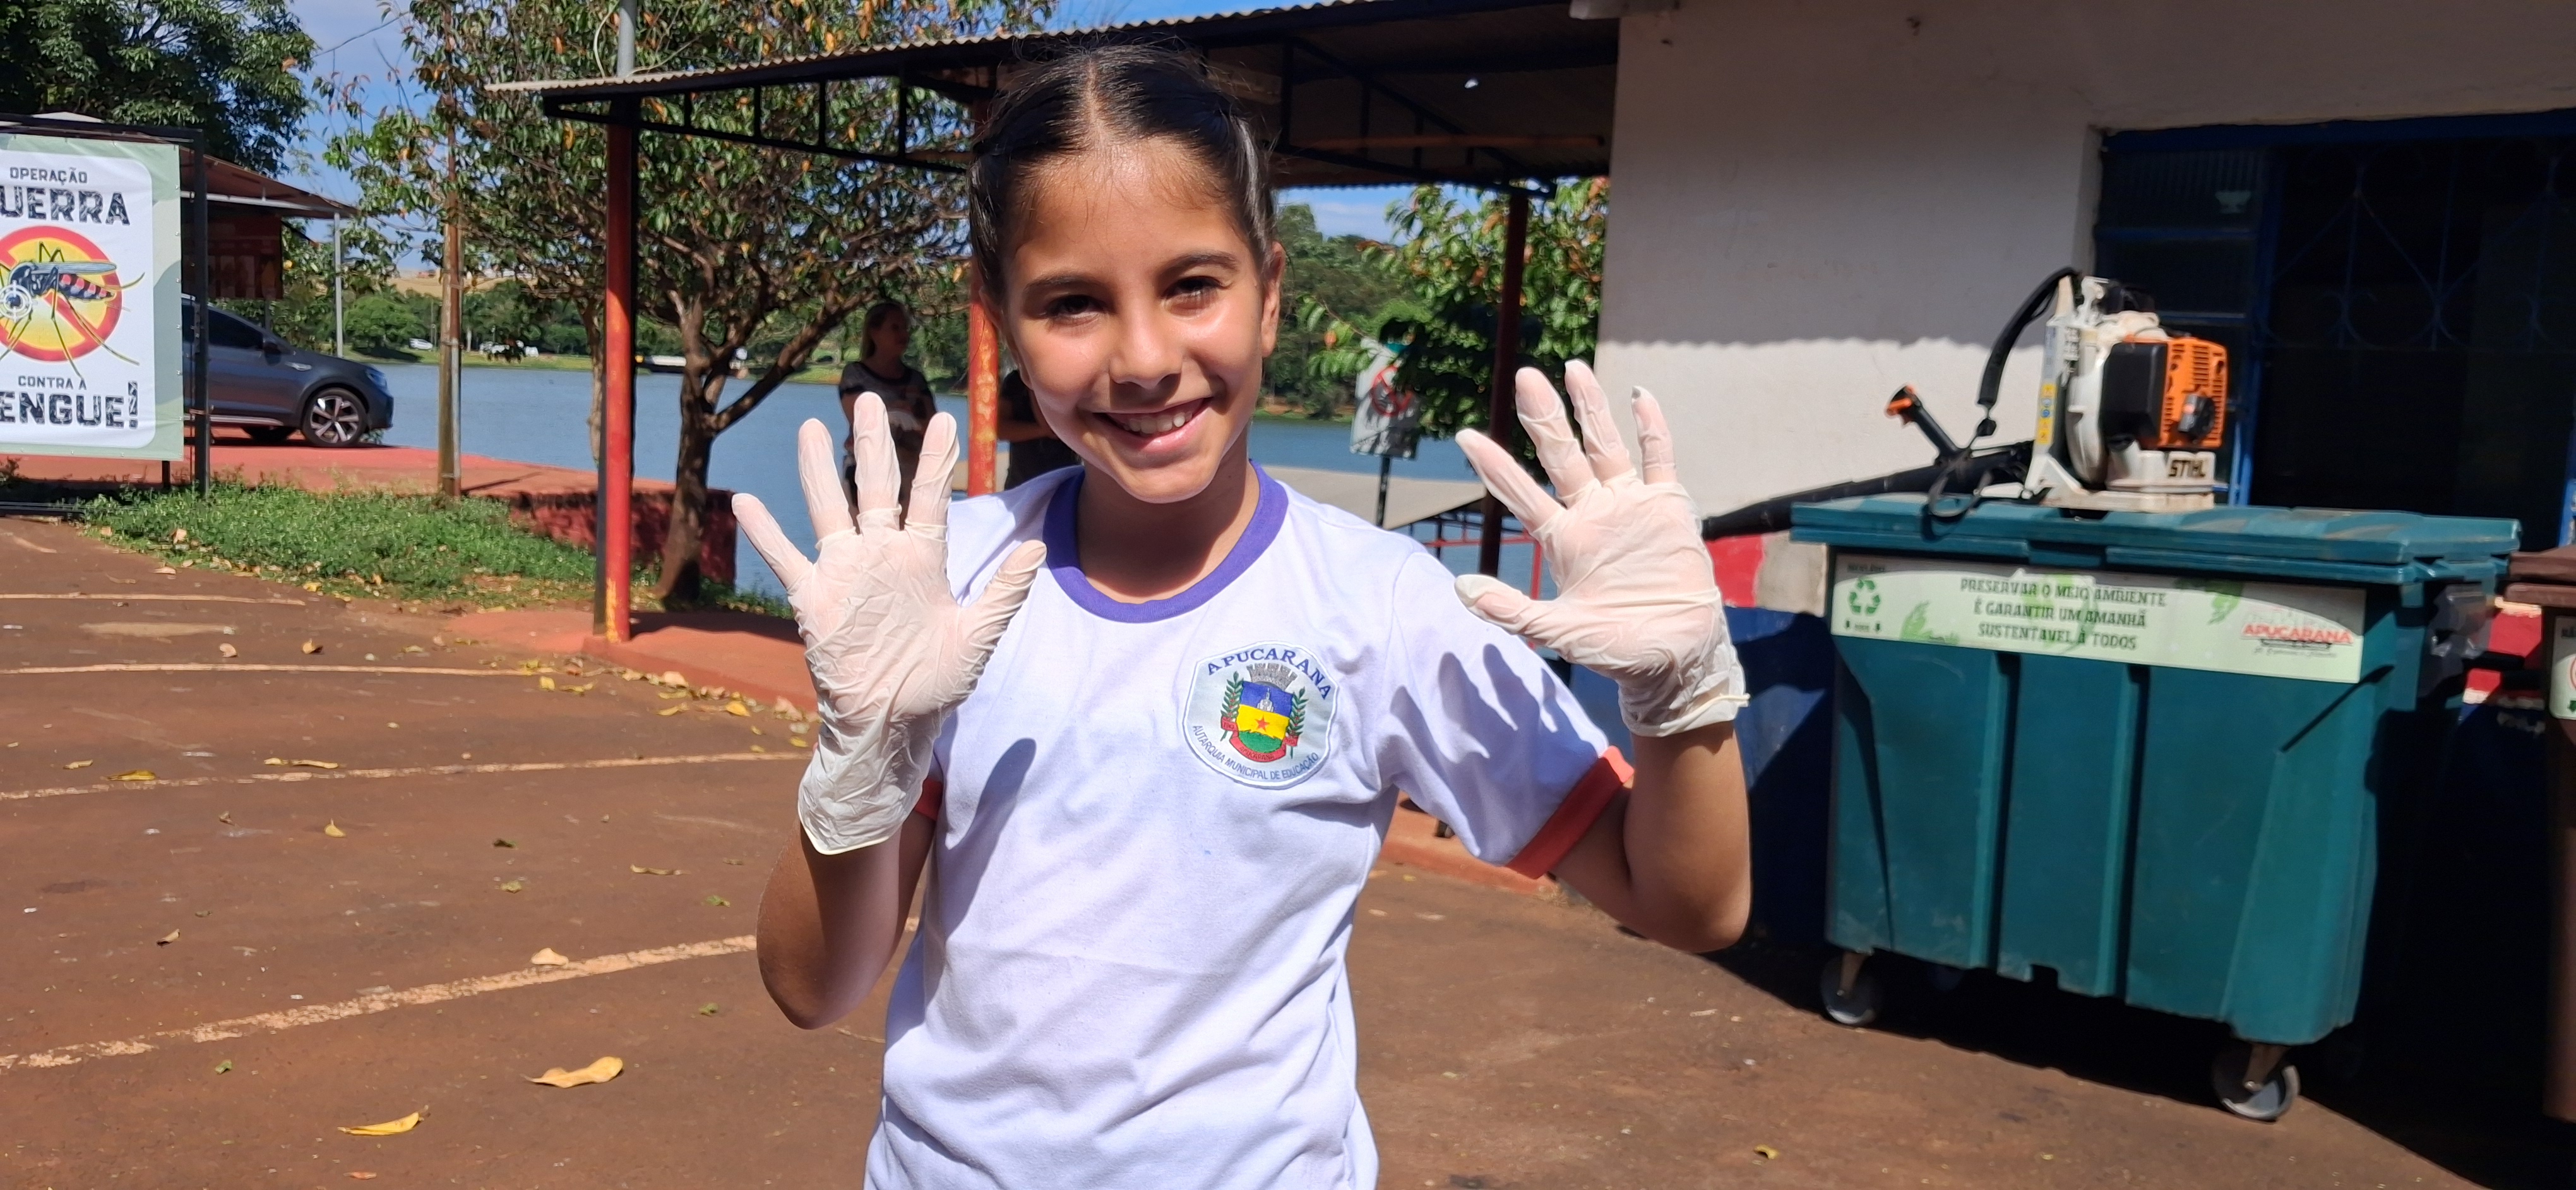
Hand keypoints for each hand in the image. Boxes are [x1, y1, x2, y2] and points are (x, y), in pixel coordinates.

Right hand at [732, 398, 1046, 852]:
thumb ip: (1003, 591)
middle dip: (872, 444)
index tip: (942, 418)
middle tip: (866, 398)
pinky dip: (767, 533)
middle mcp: (881, 555)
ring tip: (812, 428)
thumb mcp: (978, 637)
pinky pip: (787, 559)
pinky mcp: (814, 599)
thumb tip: (1037, 547)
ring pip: (829, 509)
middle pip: (875, 488)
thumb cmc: (936, 683)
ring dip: (819, 471)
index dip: (935, 460)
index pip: (929, 498)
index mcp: (922, 559)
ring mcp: (845, 573)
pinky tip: (746, 502)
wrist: (892, 723)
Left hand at [1454, 362, 1744, 736]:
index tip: (1465, 436)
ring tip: (1572, 368)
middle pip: (1561, 455)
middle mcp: (1591, 514)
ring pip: (1605, 446)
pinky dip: (1651, 427)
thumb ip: (1510, 610)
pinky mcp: (1667, 507)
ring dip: (1590, 409)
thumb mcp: (1557, 631)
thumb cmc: (1616, 649)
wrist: (1675, 657)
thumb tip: (1459, 587)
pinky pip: (1659, 459)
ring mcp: (1629, 506)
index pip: (1521, 494)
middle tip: (1525, 376)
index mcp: (1562, 540)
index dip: (1495, 466)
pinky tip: (1638, 395)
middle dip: (1543, 417)